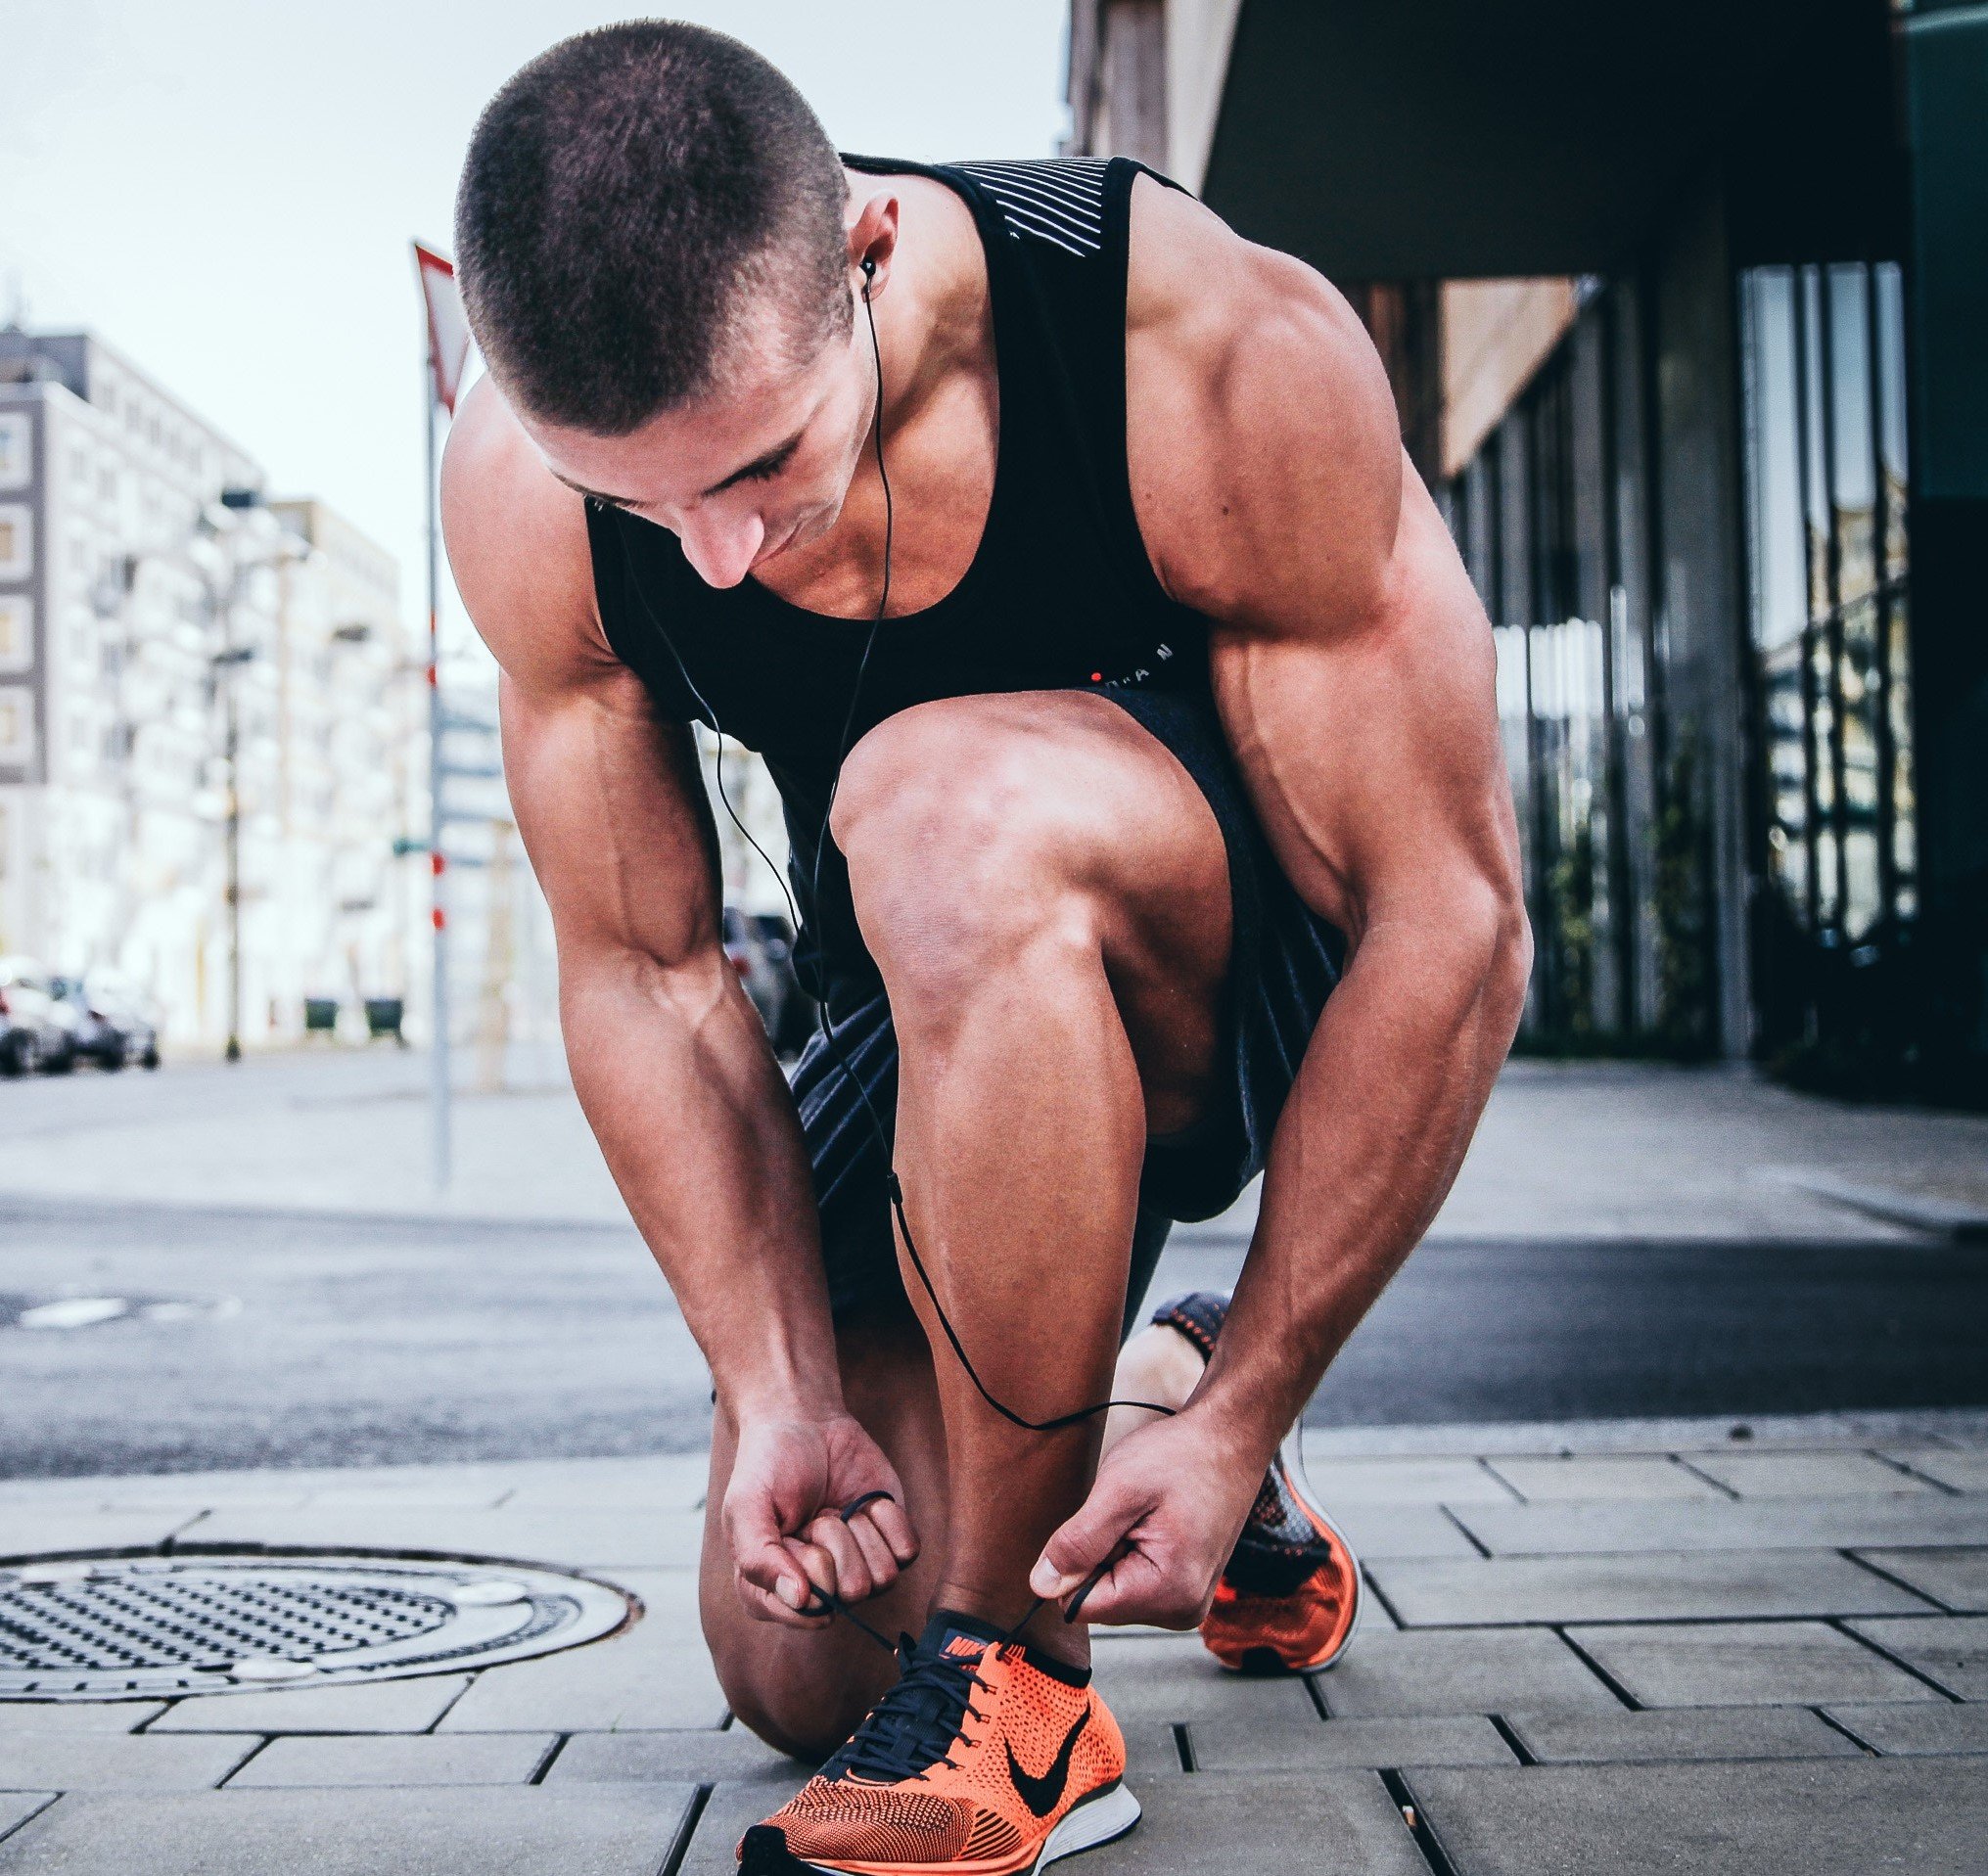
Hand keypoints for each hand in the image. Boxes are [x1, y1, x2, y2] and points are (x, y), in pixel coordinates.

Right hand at [723, 1411, 919, 1627]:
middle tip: (815, 1514)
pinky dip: (888, 1520)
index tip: (793, 1533)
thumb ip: (758, 1559)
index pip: (809, 1612)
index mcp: (774, 1592)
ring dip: (859, 1531)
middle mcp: (820, 1589)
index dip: (807, 1569)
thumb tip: (799, 1600)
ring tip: (837, 1508)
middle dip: (833, 1541)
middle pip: (850, 1593)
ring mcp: (858, 1567)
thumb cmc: (768, 1466)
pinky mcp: (889, 1543)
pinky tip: (864, 1502)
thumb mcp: (745, 1508)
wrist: (804, 1421)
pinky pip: (907, 1552)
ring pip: (883, 1578)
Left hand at [1028, 1409, 1260, 1627]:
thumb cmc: (1182, 1456)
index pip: (1081, 1606)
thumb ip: (1078, 1542)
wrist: (1229, 1439)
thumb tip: (1041, 1586)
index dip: (1076, 1561)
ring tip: (1147, 1513)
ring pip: (1115, 1588)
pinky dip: (1133, 1548)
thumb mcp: (1119, 1490)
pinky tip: (1155, 1520)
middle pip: (1100, 1600)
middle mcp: (1181, 1611)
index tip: (1107, 1521)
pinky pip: (1135, 1579)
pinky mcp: (1185, 1587)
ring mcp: (1186, 1601)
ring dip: (1116, 1549)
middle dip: (1101, 1554)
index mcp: (1167, 1594)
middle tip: (1132, 1512)